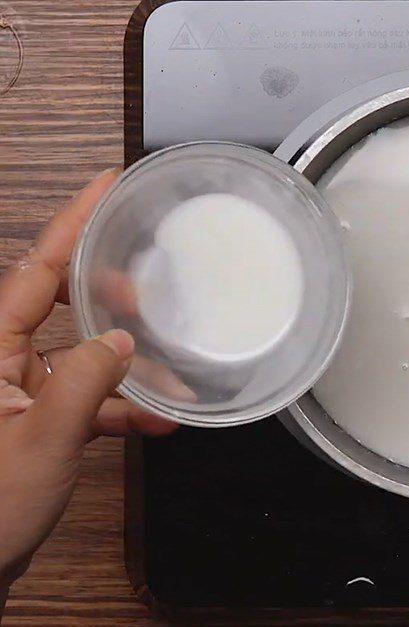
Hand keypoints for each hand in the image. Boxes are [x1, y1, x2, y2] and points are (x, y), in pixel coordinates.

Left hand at [0, 170, 175, 593]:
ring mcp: (19, 390)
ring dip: (126, 362)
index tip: (107, 185)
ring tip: (173, 364)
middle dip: (110, 294)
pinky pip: (85, 398)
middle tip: (152, 290)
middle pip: (59, 302)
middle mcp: (1, 359)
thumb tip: (123, 341)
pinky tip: (159, 418)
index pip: (35, 271)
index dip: (73, 223)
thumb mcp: (42, 442)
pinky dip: (121, 405)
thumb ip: (85, 383)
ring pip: (80, 353)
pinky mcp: (36, 420)